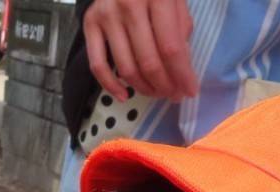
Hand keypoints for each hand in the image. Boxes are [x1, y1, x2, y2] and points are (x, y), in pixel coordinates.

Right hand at [83, 0, 197, 102]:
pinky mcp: (89, 24)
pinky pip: (98, 65)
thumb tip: (182, 68)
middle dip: (164, 85)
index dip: (182, 75)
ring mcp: (106, 15)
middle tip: (173, 95)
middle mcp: (129, 5)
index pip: (171, 47)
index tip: (190, 92)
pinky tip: (124, 95)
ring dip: (144, 88)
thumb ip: (181, 29)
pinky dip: (110, 86)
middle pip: (148, 61)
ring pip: (126, 68)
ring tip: (156, 93)